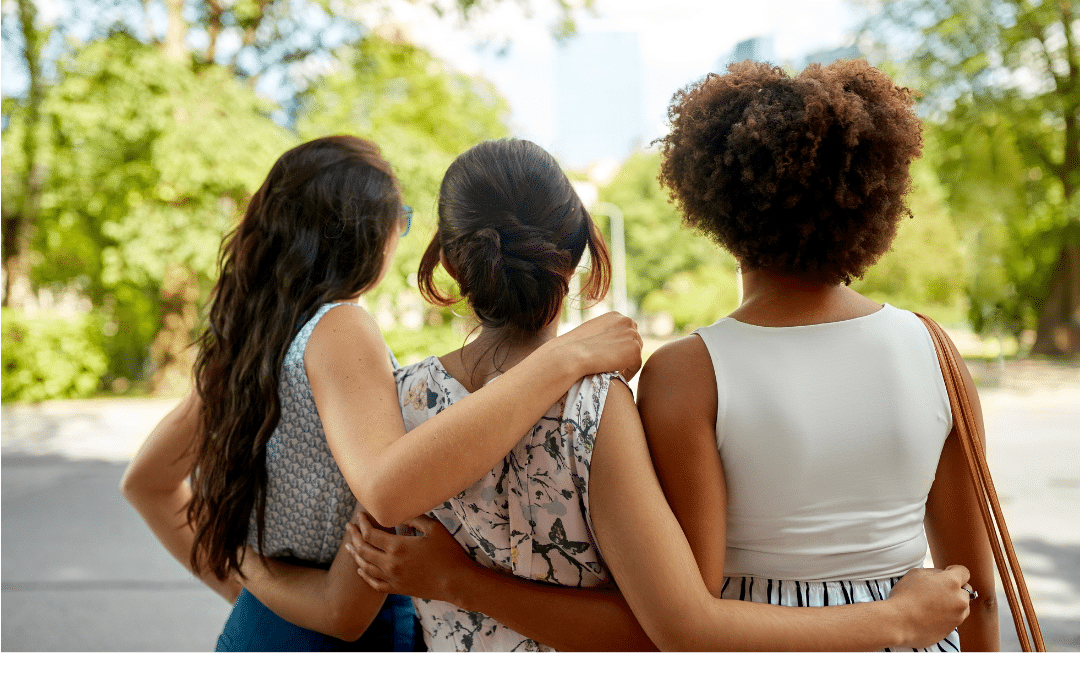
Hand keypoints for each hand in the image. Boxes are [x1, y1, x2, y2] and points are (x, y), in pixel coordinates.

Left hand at [346, 512, 478, 601]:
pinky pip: (374, 584)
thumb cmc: (449, 553)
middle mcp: (390, 564)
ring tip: (349, 546)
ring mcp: (393, 578)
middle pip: (363, 550)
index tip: (359, 515)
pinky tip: (361, 570)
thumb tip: (400, 513)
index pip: (370, 534)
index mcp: (397, 547)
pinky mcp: (398, 589)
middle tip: (348, 527)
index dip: (362, 523)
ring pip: (365, 567)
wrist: (457, 582)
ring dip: (355, 555)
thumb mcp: (434, 528)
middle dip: (354, 536)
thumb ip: (414, 518)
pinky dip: (365, 576)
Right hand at [553, 312, 642, 380]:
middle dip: (625, 354)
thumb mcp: (590, 332)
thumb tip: (610, 343)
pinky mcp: (634, 351)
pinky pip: (635, 366)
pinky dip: (627, 374)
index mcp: (615, 316)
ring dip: (626, 364)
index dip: (620, 346)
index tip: (610, 358)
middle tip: (614, 367)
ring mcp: (632, 335)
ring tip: (614, 373)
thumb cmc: (573, 347)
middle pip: (634, 341)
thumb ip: (604, 333)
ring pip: (635, 354)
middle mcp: (626, 321)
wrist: (571, 355)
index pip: (626, 332)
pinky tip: (615, 378)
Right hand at [888, 565, 971, 648]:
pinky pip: (955, 619)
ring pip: (963, 606)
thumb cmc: (905, 595)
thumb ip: (934, 572)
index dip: (954, 571)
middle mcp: (960, 599)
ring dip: (954, 603)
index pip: (964, 571)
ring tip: (935, 605)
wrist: (899, 622)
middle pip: (966, 590)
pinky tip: (932, 615)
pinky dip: (948, 616)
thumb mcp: (916, 573)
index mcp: (951, 581)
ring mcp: (958, 616)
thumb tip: (942, 575)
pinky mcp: (952, 629)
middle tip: (938, 590)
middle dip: (956, 588)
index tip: (946, 573)